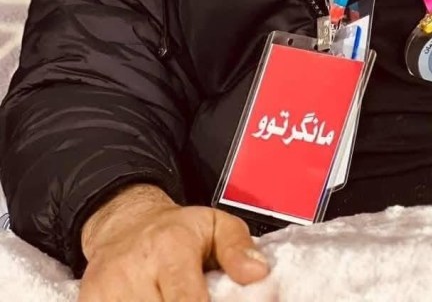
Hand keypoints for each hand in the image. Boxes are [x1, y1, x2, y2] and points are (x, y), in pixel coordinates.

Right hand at [78, 184, 268, 300]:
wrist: (124, 222)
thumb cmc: (178, 231)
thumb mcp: (216, 225)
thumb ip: (238, 248)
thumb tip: (257, 273)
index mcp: (172, 248)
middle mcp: (135, 268)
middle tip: (199, 300)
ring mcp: (107, 289)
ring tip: (171, 298)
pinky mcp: (89, 301)